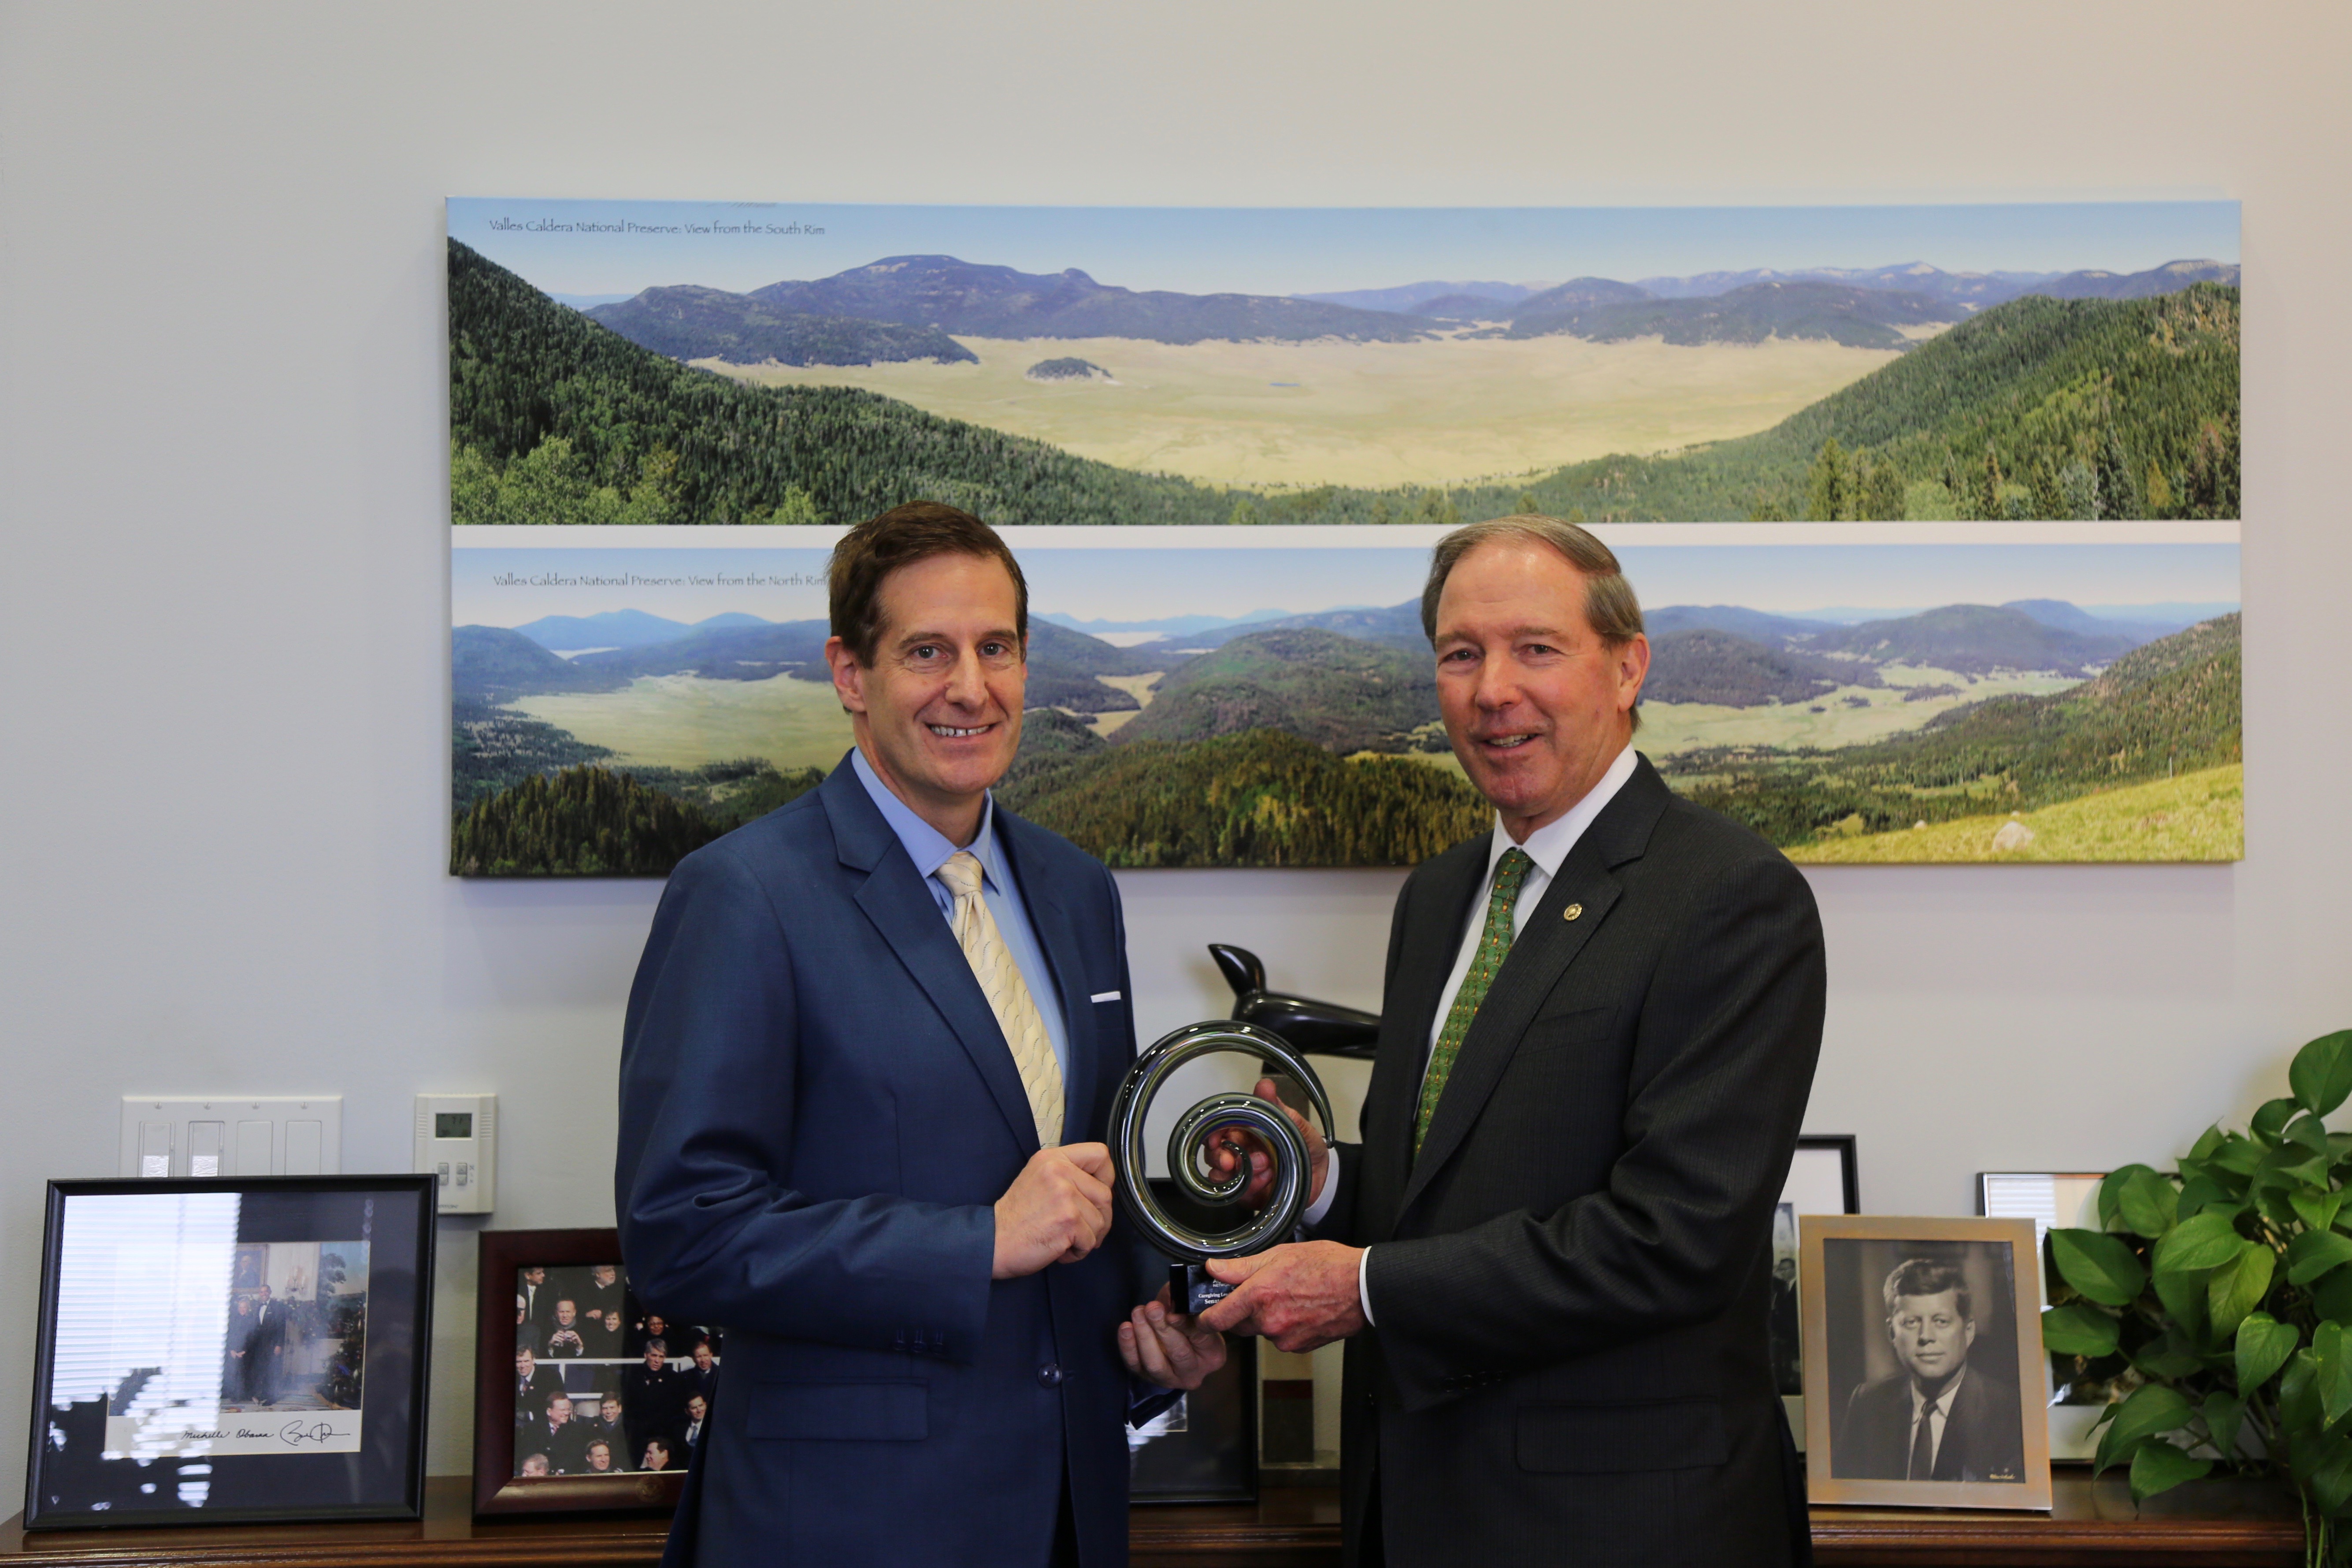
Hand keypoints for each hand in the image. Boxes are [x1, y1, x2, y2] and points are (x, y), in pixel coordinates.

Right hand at [992, 1142, 1116, 1278]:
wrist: (992, 1241)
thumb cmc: (1016, 1218)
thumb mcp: (1039, 1179)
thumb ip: (1068, 1175)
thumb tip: (1103, 1187)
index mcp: (1053, 1158)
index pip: (1100, 1154)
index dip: (1106, 1177)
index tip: (1094, 1195)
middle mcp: (1059, 1171)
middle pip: (1106, 1194)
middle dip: (1098, 1218)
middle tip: (1079, 1229)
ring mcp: (1064, 1195)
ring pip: (1101, 1220)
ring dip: (1087, 1237)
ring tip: (1064, 1239)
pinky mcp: (1068, 1220)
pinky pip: (1091, 1240)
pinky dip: (1079, 1251)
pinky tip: (1059, 1249)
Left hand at [1117, 1285, 1226, 1389]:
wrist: (1176, 1340)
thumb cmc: (1188, 1320)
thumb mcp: (1193, 1310)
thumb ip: (1185, 1302)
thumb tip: (1171, 1293)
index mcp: (1213, 1354)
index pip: (1200, 1338)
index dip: (1184, 1325)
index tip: (1173, 1313)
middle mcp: (1194, 1372)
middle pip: (1178, 1353)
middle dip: (1162, 1328)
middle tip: (1152, 1308)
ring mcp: (1170, 1379)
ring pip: (1155, 1363)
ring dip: (1144, 1336)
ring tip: (1138, 1313)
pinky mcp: (1148, 1379)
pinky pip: (1135, 1365)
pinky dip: (1128, 1346)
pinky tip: (1126, 1328)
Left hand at [1196, 1241, 1364, 1352]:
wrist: (1362, 1287)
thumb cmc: (1327, 1265)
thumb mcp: (1280, 1254)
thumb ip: (1242, 1266)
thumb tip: (1214, 1269)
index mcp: (1260, 1296)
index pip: (1219, 1318)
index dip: (1206, 1319)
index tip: (1202, 1317)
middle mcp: (1270, 1321)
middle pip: (1240, 1324)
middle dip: (1244, 1311)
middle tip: (1263, 1291)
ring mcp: (1286, 1338)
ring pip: (1263, 1330)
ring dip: (1268, 1318)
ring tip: (1291, 1295)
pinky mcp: (1300, 1347)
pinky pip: (1282, 1338)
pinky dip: (1286, 1326)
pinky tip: (1301, 1308)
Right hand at [1201, 1079, 1329, 1211]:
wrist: (1322, 1176)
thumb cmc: (1306, 1146)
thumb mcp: (1296, 1124)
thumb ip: (1277, 1107)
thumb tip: (1264, 1085)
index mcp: (1245, 1130)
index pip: (1218, 1129)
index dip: (1212, 1133)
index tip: (1214, 1139)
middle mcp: (1239, 1151)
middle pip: (1213, 1154)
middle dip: (1219, 1157)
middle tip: (1231, 1162)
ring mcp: (1241, 1174)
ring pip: (1220, 1176)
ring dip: (1240, 1171)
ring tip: (1265, 1165)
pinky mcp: (1247, 1194)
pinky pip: (1238, 1193)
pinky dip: (1251, 1185)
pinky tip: (1268, 1179)